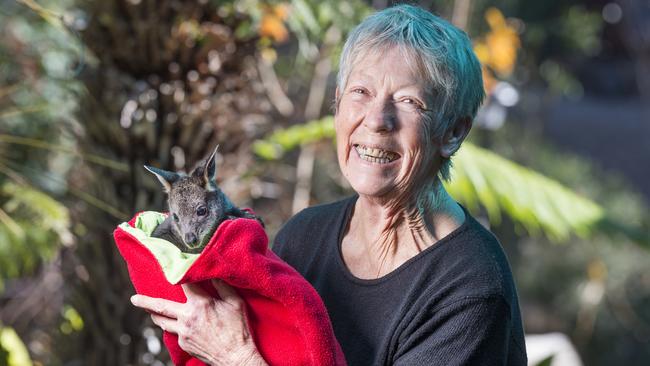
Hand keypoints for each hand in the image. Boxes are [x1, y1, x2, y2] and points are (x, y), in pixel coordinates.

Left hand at [130, 279, 266, 364]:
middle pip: (161, 306)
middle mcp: (187, 318)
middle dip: (145, 301)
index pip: (184, 283)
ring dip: (155, 315)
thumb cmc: (238, 329)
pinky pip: (175, 332)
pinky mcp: (184, 344)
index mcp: (200, 305)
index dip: (178, 273)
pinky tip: (179, 324)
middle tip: (133, 298)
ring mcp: (183, 333)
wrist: (235, 357)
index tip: (170, 266)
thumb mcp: (235, 303)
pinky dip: (175, 326)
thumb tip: (213, 273)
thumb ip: (222, 286)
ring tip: (149, 312)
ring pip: (163, 322)